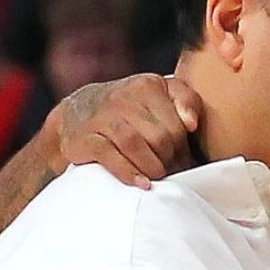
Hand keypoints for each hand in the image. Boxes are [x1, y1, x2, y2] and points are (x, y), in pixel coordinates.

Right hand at [52, 74, 205, 188]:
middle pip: (159, 137)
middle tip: (170, 173)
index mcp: (148, 85)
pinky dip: (128, 172)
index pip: (177, 125)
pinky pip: (109, 156)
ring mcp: (102, 117)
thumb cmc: (128, 109)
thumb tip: (192, 123)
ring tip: (157, 178)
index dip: (184, 149)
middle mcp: (124, 97)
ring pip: (135, 144)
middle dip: (169, 161)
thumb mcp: (160, 94)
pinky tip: (141, 183)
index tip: (182, 161)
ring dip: (152, 168)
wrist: (76, 112)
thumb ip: (185, 100)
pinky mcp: (84, 138)